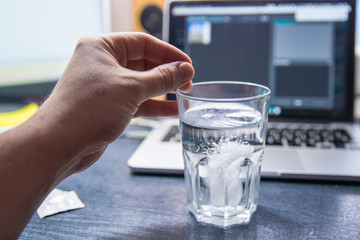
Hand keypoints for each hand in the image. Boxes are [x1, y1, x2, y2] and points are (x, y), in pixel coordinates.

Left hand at [33, 32, 194, 173]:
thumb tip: (184, 69)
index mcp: (101, 47)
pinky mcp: (108, 106)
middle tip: (188, 81)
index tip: (187, 64)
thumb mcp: (132, 88)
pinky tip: (171, 109)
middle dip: (167, 73)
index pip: (143, 42)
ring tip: (184, 94)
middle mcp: (102, 63)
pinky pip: (136, 101)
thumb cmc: (88, 110)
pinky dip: (153, 105)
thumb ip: (162, 78)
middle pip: (143, 63)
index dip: (168, 53)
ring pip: (141, 83)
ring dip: (162, 90)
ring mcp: (105, 86)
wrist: (61, 144)